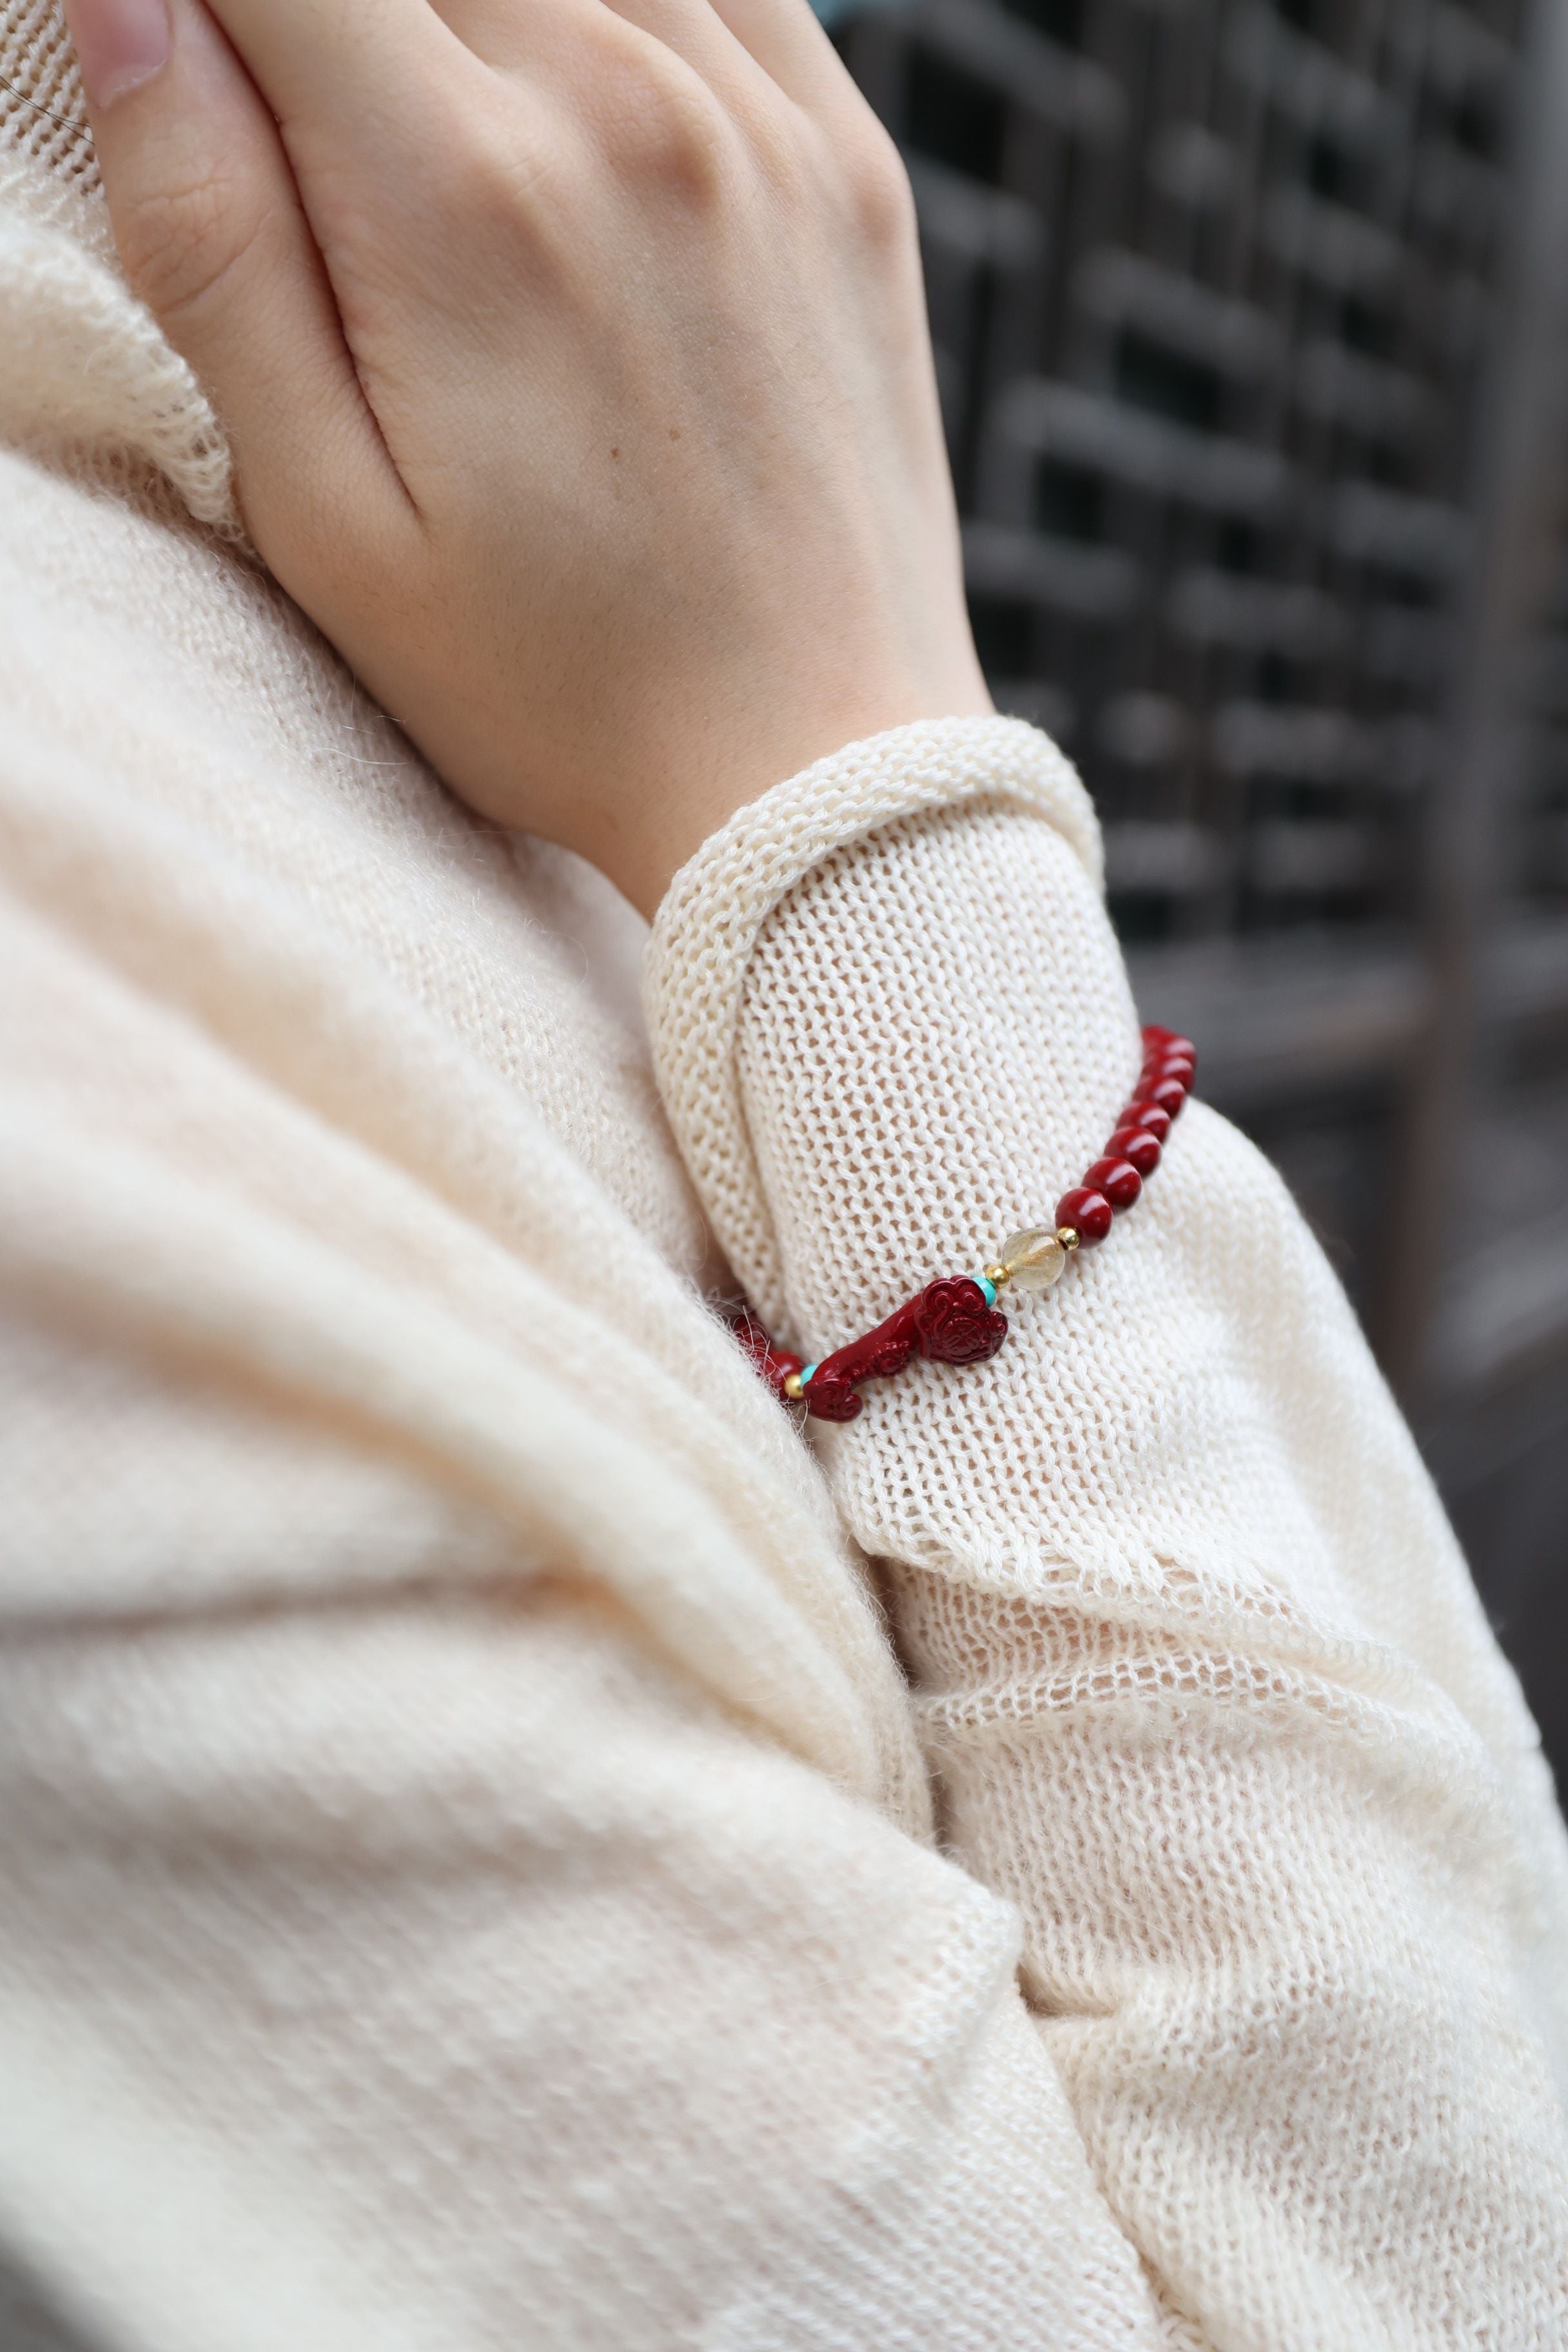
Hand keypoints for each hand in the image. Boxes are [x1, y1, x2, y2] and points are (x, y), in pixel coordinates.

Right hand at [63, 0, 991, 913]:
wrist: (814, 771)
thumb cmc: (556, 686)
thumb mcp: (326, 523)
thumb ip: (209, 243)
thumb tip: (125, 5)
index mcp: (458, 195)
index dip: (216, 12)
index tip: (223, 99)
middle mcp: (622, 107)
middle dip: (341, 36)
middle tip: (351, 194)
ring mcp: (760, 122)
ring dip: (477, 29)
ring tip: (464, 196)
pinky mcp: (848, 162)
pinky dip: (626, 18)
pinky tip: (589, 133)